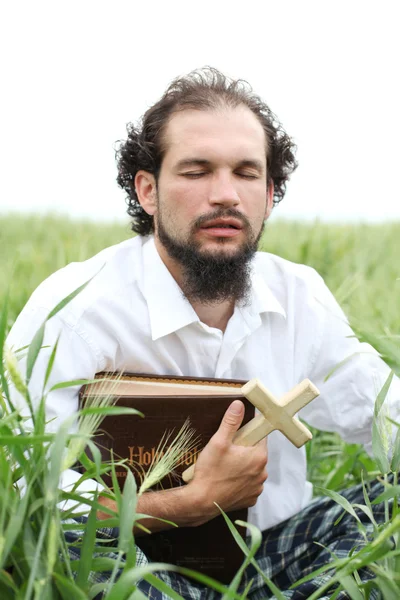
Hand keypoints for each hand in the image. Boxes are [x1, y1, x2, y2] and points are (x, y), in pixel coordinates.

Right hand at [187, 400, 267, 521]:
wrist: (201, 502)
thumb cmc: (210, 471)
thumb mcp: (218, 441)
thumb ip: (231, 422)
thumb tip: (239, 405)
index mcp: (259, 456)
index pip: (259, 436)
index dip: (247, 432)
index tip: (236, 435)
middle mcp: (263, 473)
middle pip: (255, 453)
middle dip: (243, 450)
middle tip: (226, 451)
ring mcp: (257, 488)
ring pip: (252, 469)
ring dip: (242, 466)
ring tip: (224, 467)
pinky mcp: (250, 499)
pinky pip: (248, 485)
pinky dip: (240, 481)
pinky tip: (227, 480)